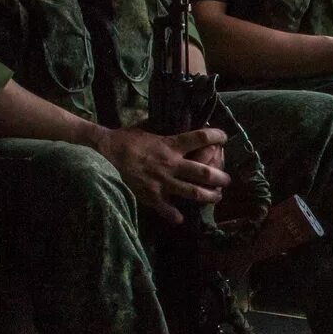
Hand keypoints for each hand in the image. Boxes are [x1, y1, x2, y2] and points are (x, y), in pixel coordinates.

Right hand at [92, 124, 231, 222]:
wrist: (106, 152)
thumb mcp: (149, 127)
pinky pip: (167, 209)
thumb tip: (177, 115)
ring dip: (208, 196)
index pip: (201, 137)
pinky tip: (180, 218)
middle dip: (220, 177)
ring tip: (216, 197)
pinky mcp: (150, 195)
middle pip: (204, 172)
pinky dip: (175, 215)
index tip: (225, 137)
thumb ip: (165, 126)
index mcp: (170, 144)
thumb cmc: (127, 138)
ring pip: (193, 192)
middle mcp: (170, 163)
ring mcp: (161, 181)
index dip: (217, 136)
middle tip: (226, 180)